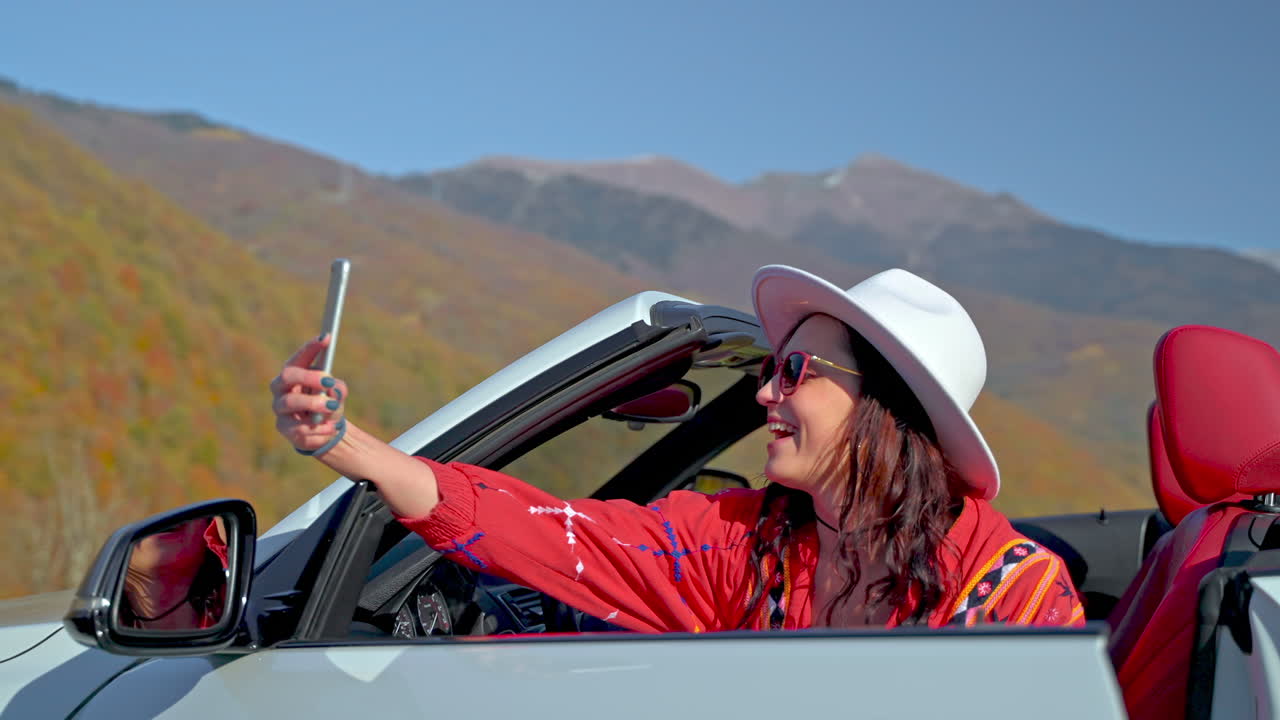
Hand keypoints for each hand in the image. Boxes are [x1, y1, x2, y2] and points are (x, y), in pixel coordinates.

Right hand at [270, 334, 348, 454]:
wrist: (324, 430)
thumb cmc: (327, 404)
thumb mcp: (336, 393)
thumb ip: (337, 388)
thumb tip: (333, 389)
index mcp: (294, 374)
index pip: (299, 357)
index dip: (311, 347)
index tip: (327, 338)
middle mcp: (281, 389)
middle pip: (287, 376)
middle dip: (309, 376)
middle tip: (329, 380)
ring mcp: (280, 409)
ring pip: (290, 402)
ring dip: (314, 403)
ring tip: (333, 407)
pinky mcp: (284, 429)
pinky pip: (299, 427)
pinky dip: (319, 427)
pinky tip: (331, 428)